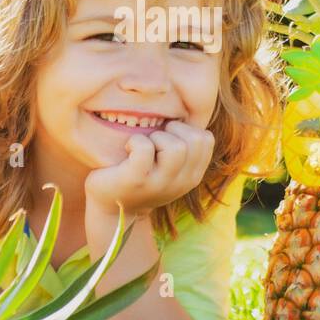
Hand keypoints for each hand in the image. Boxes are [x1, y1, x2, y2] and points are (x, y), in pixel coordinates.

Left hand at [84, 120, 214, 220]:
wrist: (113, 209)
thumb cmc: (142, 177)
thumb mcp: (171, 167)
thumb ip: (184, 147)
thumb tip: (185, 111)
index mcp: (193, 176)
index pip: (206, 139)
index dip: (186, 129)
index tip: (169, 138)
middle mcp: (181, 182)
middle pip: (195, 140)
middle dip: (173, 130)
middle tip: (155, 141)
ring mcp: (160, 184)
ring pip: (176, 146)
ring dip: (156, 137)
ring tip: (143, 147)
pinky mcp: (136, 181)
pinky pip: (144, 148)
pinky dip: (135, 141)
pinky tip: (128, 149)